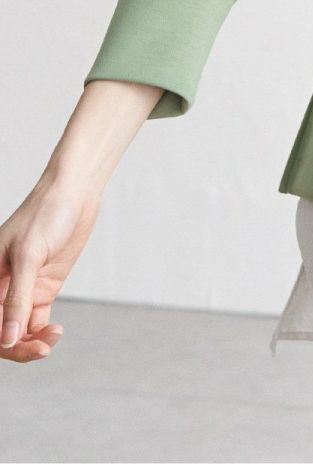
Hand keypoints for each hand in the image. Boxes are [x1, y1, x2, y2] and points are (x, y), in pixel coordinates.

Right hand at [1, 181, 101, 362]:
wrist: (76, 193)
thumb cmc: (46, 214)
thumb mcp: (29, 255)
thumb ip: (17, 298)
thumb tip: (8, 340)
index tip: (15, 346)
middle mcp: (2, 286)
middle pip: (1, 331)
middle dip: (16, 347)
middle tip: (42, 350)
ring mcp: (23, 288)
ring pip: (19, 330)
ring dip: (32, 342)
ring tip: (53, 339)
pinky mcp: (44, 286)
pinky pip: (36, 320)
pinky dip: (43, 331)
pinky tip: (55, 331)